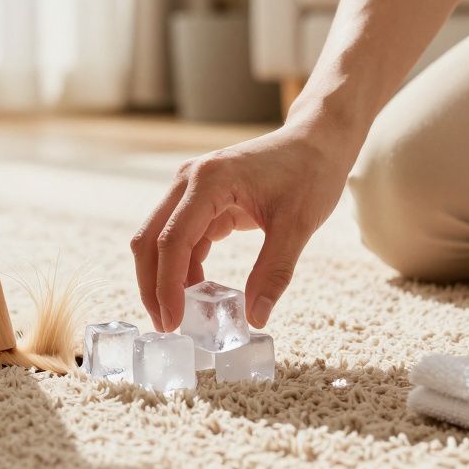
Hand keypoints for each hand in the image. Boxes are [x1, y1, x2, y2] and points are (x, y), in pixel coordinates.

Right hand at [130, 120, 355, 331]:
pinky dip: (184, 268)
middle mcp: (189, 181)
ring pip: (160, 240)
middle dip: (153, 286)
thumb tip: (255, 318)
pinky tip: (198, 294)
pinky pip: (181, 238)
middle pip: (151, 239)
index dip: (167, 285)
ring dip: (165, 279)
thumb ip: (274, 272)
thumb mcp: (298, 226)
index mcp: (208, 181)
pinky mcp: (202, 200)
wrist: (317, 142)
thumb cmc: (310, 173)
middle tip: (166, 327)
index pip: (172, 240)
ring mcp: (192, 189)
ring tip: (181, 317)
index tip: (172, 322)